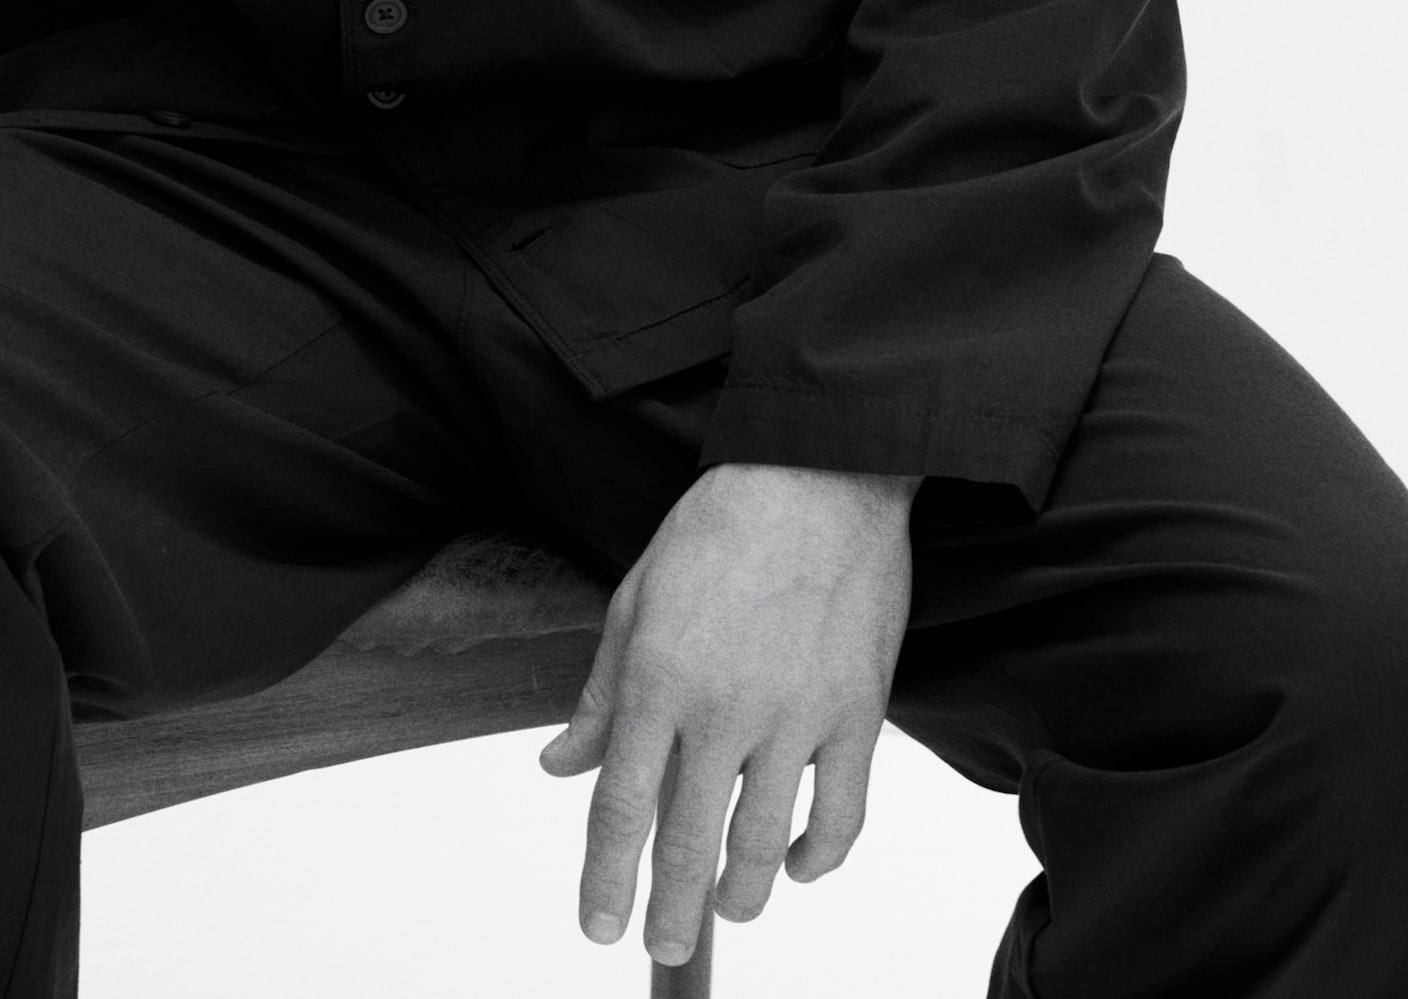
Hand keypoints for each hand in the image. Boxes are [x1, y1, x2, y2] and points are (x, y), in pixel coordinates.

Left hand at [540, 460, 915, 967]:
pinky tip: (799, 862)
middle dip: (669, 914)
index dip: (605, 880)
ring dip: (739, 896)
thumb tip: (563, 763)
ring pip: (763, 846)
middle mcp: (724, 707)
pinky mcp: (857, 714)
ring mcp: (796, 716)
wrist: (819, 472)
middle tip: (661, 947)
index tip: (599, 925)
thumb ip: (601, 694)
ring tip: (725, 911)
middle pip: (687, 846)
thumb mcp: (637, 597)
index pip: (621, 807)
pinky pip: (841, 815)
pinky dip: (819, 856)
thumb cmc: (723, 524)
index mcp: (659, 676)